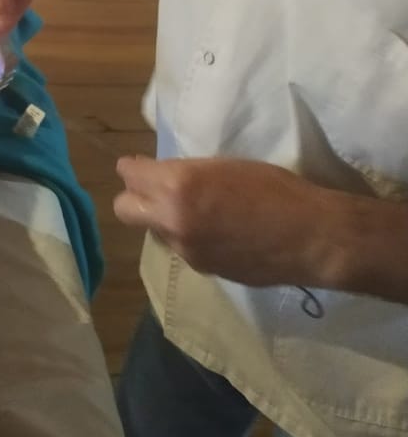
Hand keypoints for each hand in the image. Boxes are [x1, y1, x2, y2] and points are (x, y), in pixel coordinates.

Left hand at [113, 156, 331, 286]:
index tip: (141, 166)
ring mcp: (186, 250)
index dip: (134, 168)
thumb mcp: (226, 166)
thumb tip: (165, 178)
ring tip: (196, 213)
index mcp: (178, 186)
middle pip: (124, 209)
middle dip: (134, 198)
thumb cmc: (276, 189)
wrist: (312, 237)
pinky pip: (182, 250)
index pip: (130, 174)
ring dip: (165, 221)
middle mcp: (173, 220)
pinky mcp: (203, 271)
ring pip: (155, 232)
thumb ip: (187, 174)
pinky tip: (217, 233)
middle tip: (156, 190)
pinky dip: (190, 240)